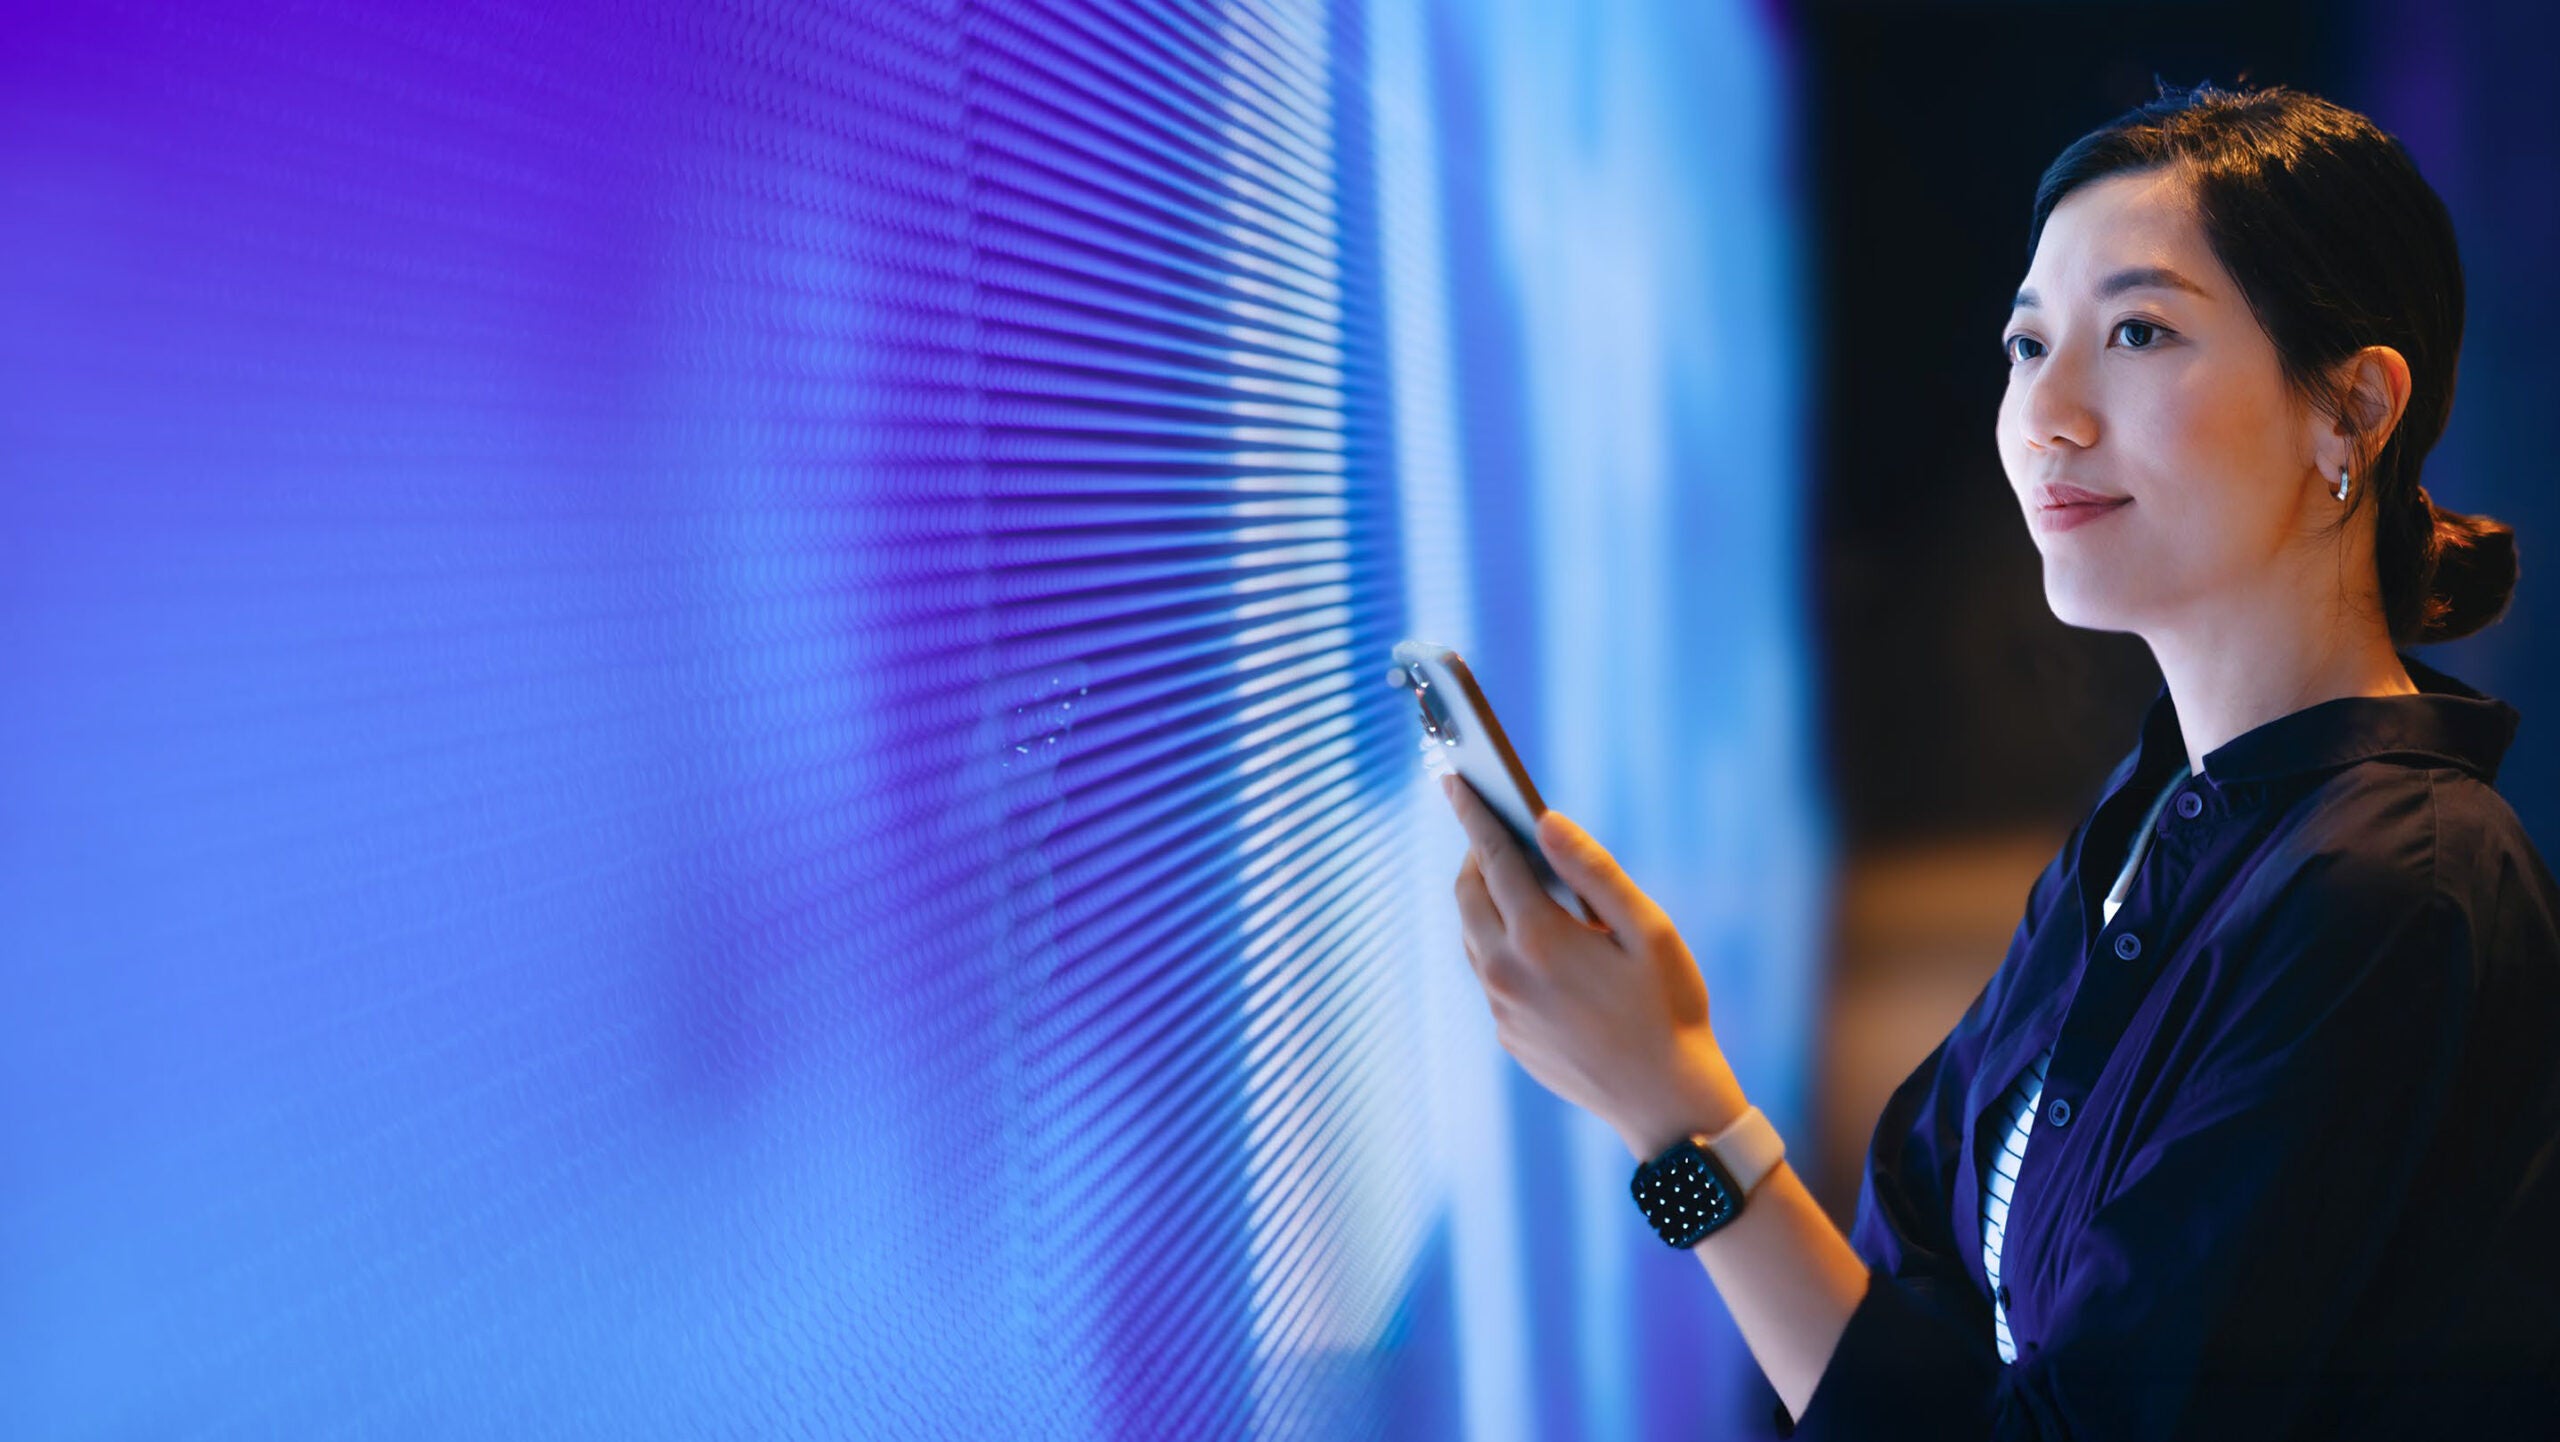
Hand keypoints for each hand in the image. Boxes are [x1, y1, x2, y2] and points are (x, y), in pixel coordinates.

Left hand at [1440, 774, 1748, 1158]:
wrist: (1666, 1105)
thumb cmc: (1670, 1009)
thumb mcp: (1648, 930)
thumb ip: (1593, 870)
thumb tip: (1545, 820)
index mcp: (1539, 939)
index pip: (1492, 857)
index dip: (1474, 813)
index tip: (1455, 779)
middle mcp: (1506, 973)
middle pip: (1469, 895)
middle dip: (1476, 856)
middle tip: (1498, 832)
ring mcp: (1502, 1009)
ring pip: (1473, 937)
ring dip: (1486, 902)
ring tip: (1515, 880)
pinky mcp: (1509, 1036)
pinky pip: (1491, 976)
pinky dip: (1501, 946)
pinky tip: (1536, 943)